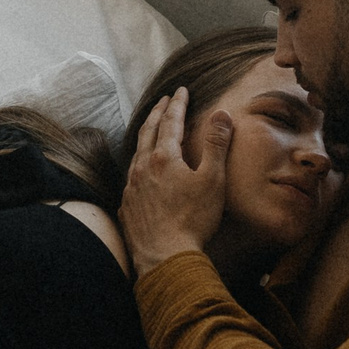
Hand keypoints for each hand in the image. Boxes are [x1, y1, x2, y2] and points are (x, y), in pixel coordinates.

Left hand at [120, 88, 232, 276]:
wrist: (165, 257)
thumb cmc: (193, 220)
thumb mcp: (213, 180)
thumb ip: (217, 145)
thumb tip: (221, 113)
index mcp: (164, 157)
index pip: (171, 121)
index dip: (178, 104)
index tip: (181, 90)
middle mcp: (143, 167)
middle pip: (148, 131)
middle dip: (158, 113)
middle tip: (164, 100)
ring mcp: (131, 187)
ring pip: (137, 152)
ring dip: (145, 136)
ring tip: (151, 130)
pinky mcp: (127, 206)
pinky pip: (131, 177)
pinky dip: (139, 164)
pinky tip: (142, 171)